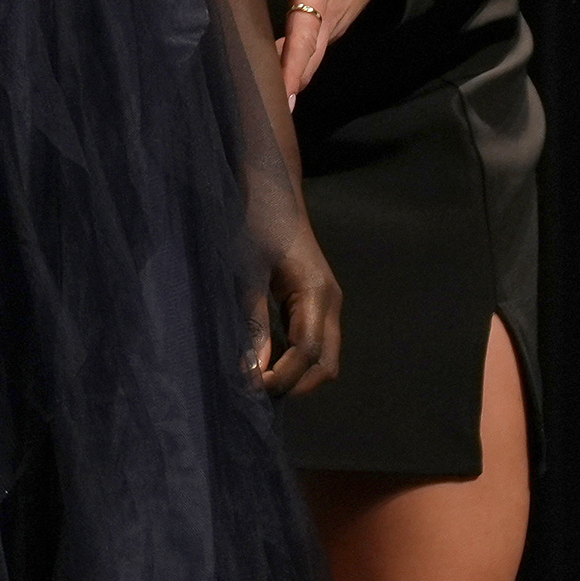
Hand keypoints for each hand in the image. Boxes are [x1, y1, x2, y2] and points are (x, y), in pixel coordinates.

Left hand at [240, 0, 403, 104]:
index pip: (304, 35)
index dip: (292, 66)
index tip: (282, 97)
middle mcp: (329, 13)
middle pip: (307, 59)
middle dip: (286, 87)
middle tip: (261, 116)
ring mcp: (335, 21)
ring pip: (311, 58)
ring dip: (289, 79)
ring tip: (259, 101)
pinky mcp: (335, 21)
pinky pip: (313, 50)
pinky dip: (295, 65)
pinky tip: (272, 73)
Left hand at [245, 196, 342, 398]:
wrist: (270, 187)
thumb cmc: (256, 223)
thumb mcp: (249, 272)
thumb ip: (253, 322)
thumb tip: (253, 371)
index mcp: (317, 292)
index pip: (309, 353)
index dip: (283, 378)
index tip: (250, 390)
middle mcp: (330, 300)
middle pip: (326, 363)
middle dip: (295, 385)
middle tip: (254, 394)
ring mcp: (327, 301)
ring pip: (323, 356)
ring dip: (296, 376)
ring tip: (257, 381)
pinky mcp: (315, 300)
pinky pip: (314, 343)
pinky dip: (295, 360)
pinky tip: (266, 361)